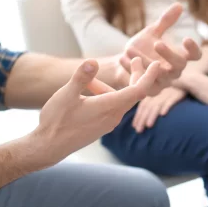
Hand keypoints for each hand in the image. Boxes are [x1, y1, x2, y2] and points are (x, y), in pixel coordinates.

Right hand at [34, 57, 162, 164]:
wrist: (49, 147)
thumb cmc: (56, 121)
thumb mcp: (66, 95)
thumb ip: (81, 77)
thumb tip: (93, 61)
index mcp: (109, 106)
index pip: (138, 90)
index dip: (149, 76)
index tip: (158, 65)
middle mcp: (114, 116)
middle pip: (134, 93)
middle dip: (136, 75)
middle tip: (135, 59)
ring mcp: (109, 122)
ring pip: (121, 100)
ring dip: (115, 86)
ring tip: (91, 80)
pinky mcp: (103, 126)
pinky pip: (113, 107)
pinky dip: (109, 96)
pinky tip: (90, 91)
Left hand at [120, 3, 201, 95]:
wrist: (124, 63)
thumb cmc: (142, 48)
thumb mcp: (152, 32)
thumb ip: (165, 21)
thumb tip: (179, 5)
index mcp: (179, 57)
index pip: (195, 56)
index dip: (194, 49)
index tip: (187, 38)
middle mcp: (174, 72)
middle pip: (179, 66)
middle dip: (169, 55)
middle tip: (157, 43)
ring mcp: (163, 83)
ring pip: (160, 75)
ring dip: (145, 61)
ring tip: (129, 48)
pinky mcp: (149, 90)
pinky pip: (144, 82)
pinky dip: (133, 70)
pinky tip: (123, 58)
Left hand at [132, 87, 186, 132]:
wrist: (188, 80)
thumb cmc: (173, 90)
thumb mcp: (162, 95)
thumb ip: (152, 104)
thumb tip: (143, 120)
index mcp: (153, 94)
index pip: (143, 105)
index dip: (138, 116)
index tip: (134, 127)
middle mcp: (158, 93)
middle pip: (148, 106)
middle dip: (142, 118)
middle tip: (139, 130)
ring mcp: (167, 93)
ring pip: (158, 105)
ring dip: (152, 115)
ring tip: (149, 125)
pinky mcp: (178, 93)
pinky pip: (171, 100)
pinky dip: (166, 106)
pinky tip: (163, 114)